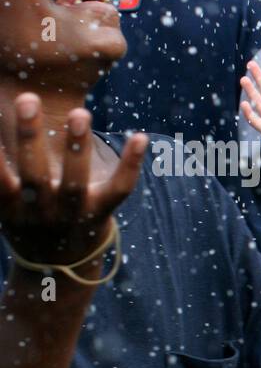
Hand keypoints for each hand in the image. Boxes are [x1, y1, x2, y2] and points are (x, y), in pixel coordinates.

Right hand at [0, 96, 143, 268]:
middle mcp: (39, 212)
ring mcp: (72, 215)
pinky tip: (140, 136)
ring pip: (74, 182)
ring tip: (80, 112)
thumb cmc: (25, 222)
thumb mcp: (4, 205)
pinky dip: (131, 164)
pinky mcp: (101, 214)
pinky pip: (120, 189)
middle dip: (29, 137)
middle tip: (27, 98)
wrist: (57, 270)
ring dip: (77, 146)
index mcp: (9, 207)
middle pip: (33, 175)